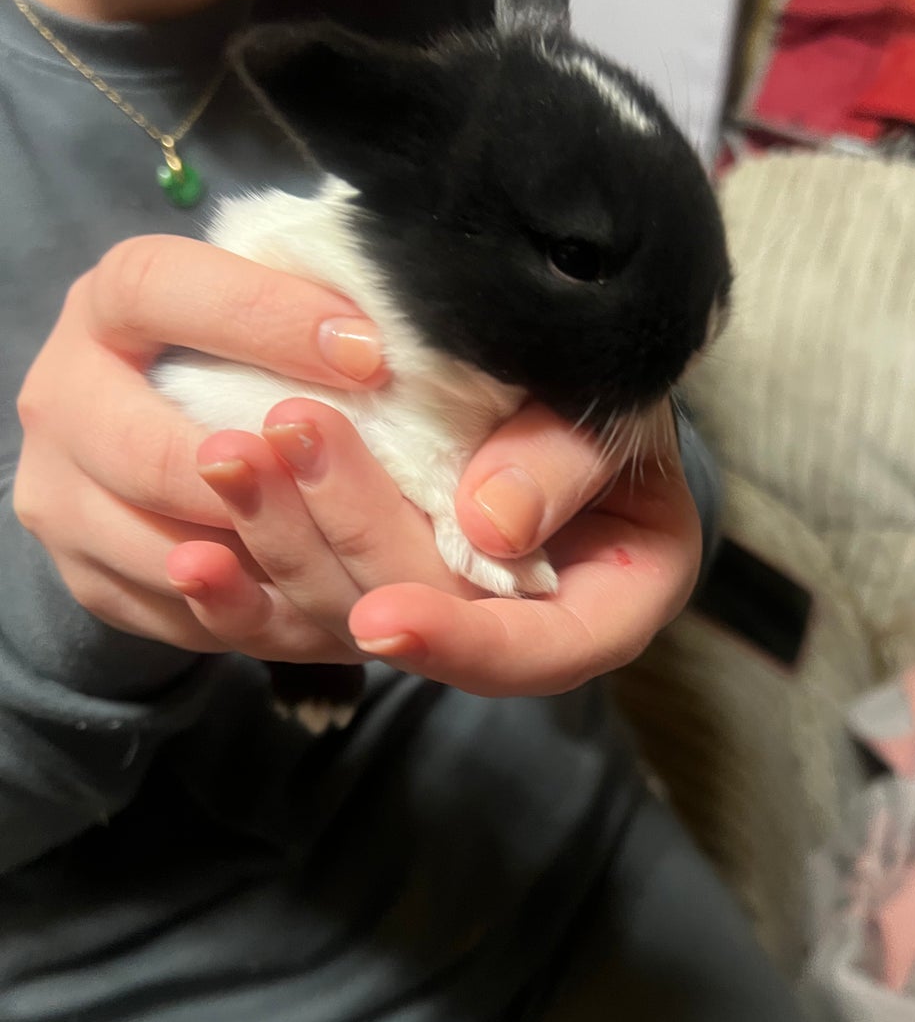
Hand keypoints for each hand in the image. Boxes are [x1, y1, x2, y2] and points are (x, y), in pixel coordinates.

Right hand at [13, 234, 389, 662]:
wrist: (146, 422)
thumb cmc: (234, 352)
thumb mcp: (257, 306)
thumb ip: (307, 308)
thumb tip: (386, 337)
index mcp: (107, 306)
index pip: (156, 290)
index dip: (263, 318)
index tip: (367, 353)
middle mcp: (62, 398)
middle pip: (141, 449)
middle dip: (251, 479)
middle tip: (340, 485)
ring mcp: (61, 497)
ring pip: (153, 550)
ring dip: (252, 561)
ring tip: (342, 562)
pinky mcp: (86, 577)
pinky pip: (168, 613)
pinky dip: (245, 615)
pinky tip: (315, 607)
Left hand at [173, 396, 701, 697]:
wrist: (570, 368)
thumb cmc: (613, 388)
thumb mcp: (617, 409)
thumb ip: (567, 463)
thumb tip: (488, 527)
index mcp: (604, 605)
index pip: (541, 653)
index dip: (461, 643)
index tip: (380, 619)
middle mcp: (516, 627)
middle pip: (426, 616)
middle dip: (348, 537)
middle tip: (284, 437)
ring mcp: (436, 611)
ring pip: (347, 614)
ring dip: (280, 539)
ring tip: (226, 456)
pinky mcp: (369, 589)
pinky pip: (301, 611)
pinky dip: (245, 589)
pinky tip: (191, 556)